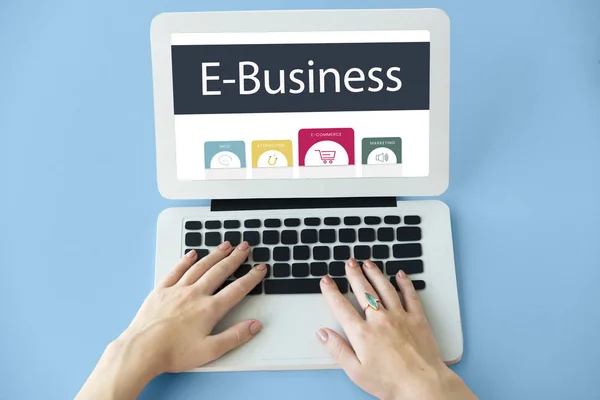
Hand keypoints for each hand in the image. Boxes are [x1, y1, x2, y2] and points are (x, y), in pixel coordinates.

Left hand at [75, 241, 265, 399]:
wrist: (141, 350)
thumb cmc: (173, 353)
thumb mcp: (210, 351)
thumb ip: (235, 336)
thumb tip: (254, 325)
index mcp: (209, 309)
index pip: (237, 289)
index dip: (251, 278)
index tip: (260, 269)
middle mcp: (195, 294)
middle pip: (220, 271)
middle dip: (235, 258)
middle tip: (245, 247)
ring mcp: (177, 290)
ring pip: (200, 267)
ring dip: (215, 254)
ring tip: (225, 245)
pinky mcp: (161, 290)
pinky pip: (176, 270)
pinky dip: (186, 261)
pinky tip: (192, 254)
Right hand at [317, 259, 476, 399]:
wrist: (423, 386)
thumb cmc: (391, 382)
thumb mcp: (356, 371)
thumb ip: (338, 349)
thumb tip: (322, 334)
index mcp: (362, 333)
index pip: (341, 307)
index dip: (331, 292)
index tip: (326, 281)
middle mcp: (380, 320)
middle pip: (363, 291)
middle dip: (354, 275)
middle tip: (349, 263)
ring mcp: (400, 317)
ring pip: (384, 288)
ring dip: (375, 273)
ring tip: (368, 263)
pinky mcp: (417, 319)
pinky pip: (410, 295)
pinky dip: (405, 283)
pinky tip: (400, 275)